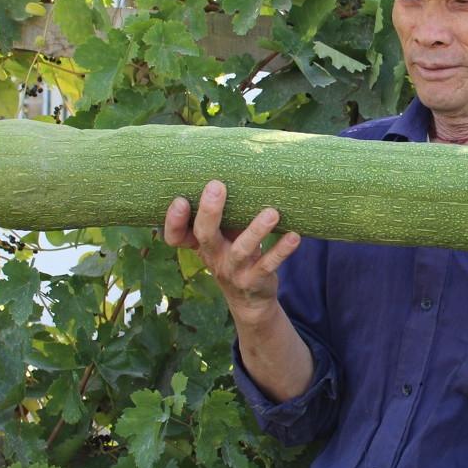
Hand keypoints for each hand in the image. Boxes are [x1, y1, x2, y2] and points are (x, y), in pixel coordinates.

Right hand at [162, 179, 300, 322]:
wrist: (250, 299)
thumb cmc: (235, 253)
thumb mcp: (225, 236)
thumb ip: (226, 213)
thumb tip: (236, 168)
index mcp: (201, 244)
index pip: (176, 236)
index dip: (174, 220)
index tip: (180, 199)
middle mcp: (213, 256)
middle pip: (205, 235)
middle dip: (210, 211)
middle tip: (217, 185)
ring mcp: (233, 271)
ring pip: (242, 250)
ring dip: (256, 231)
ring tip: (271, 213)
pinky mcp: (255, 280)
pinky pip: (268, 264)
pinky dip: (281, 250)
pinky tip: (293, 236)